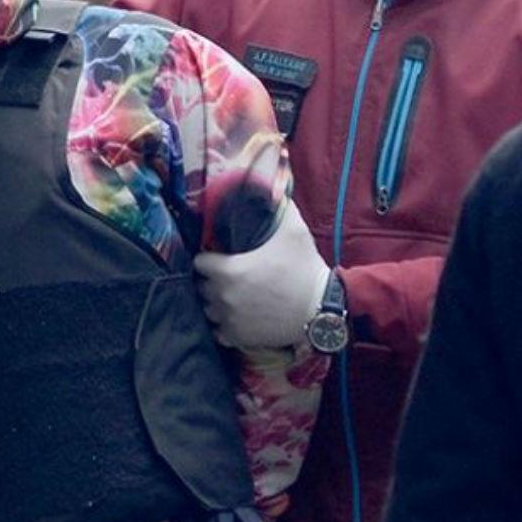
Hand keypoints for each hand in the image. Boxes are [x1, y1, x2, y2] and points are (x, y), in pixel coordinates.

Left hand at [194, 201, 329, 347]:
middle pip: (201, 286)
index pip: (199, 262)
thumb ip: (277, 205)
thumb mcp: (293, 230)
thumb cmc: (304, 268)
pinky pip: (218, 330)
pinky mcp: (237, 337)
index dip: (208, 257)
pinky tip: (236, 315)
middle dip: (211, 280)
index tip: (218, 256)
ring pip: (208, 309)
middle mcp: (221, 297)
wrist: (321, 309)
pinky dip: (224, 324)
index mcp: (227, 271)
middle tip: (229, 275)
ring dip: (216, 302)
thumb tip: (272, 184)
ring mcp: (228, 320)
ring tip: (233, 295)